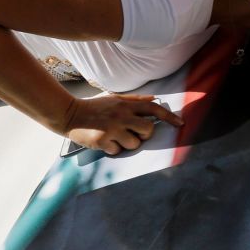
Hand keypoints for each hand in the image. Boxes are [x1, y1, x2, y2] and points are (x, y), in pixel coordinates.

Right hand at [63, 93, 182, 154]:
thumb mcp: (114, 98)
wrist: (68, 114)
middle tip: (132, 133)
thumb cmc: (94, 107)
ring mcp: (112, 128)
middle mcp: (121, 115)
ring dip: (127, 144)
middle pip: (148, 130)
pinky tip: (104, 140)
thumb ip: (135, 100)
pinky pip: (117, 151)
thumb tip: (154, 98)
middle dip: (144, 135)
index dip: (169, 116)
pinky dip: (112, 149)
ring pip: (134, 144)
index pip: (154, 108)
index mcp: (126, 105)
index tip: (180, 124)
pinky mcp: (102, 140)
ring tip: (114, 137)